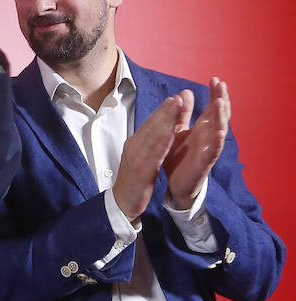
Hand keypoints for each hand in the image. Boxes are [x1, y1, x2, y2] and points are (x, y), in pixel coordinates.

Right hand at [112, 93, 187, 219]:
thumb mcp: (143, 158)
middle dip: (164, 111)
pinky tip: (172, 132)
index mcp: (135, 144)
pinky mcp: (141, 169)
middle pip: (151, 126)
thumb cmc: (134, 180)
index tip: (173, 99)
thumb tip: (159, 128)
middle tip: (176, 98)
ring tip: (175, 109)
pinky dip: (163, 140)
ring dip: (165, 120)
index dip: (161, 111)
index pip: (149, 124)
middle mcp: (134, 147)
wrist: (123, 201)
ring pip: (153, 135)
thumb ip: (151, 143)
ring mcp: (136, 157)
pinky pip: (154, 152)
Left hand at [165, 79, 228, 209]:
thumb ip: (182, 114)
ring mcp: (208, 150)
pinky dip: (216, 143)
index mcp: (202, 129)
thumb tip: (185, 92)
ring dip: (220, 117)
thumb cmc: (179, 157)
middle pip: (218, 116)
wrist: (174, 184)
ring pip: (218, 131)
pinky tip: (218, 133)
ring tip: (221, 102)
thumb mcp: (178, 131)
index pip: (211, 108)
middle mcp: (208, 137)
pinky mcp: (204, 164)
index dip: (214, 94)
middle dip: (221, 100)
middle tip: (221, 85)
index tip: (215, 79)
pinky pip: (212, 153)